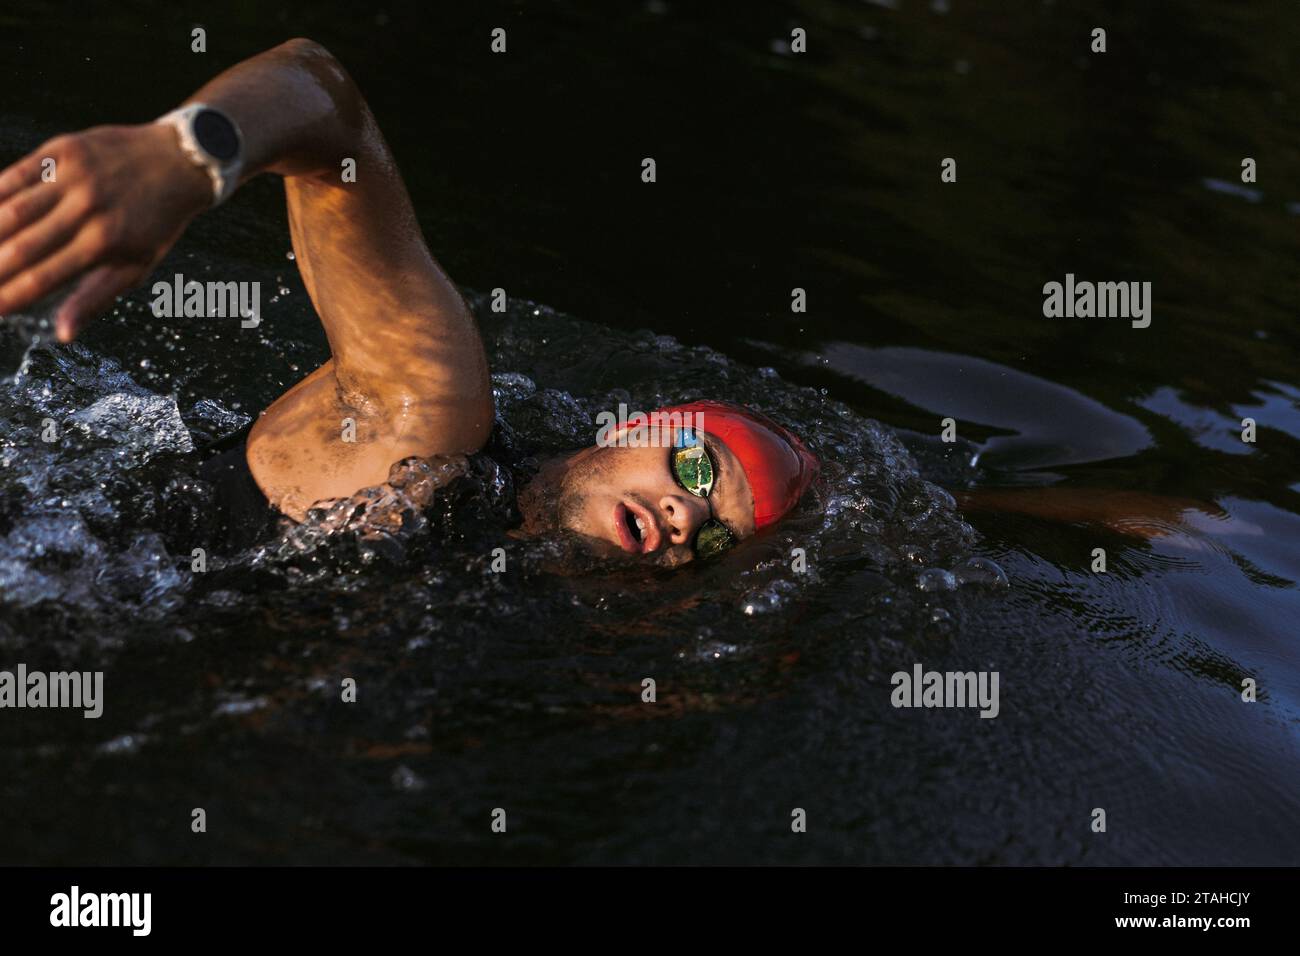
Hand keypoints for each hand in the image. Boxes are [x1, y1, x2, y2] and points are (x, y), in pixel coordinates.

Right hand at [0, 122, 213, 340]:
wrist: (178, 162)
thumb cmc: (155, 223)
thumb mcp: (136, 266)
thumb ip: (95, 298)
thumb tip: (63, 334)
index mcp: (104, 244)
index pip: (44, 278)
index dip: (10, 297)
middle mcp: (87, 211)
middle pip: (22, 247)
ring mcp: (73, 178)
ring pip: (12, 211)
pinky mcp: (64, 149)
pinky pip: (15, 174)